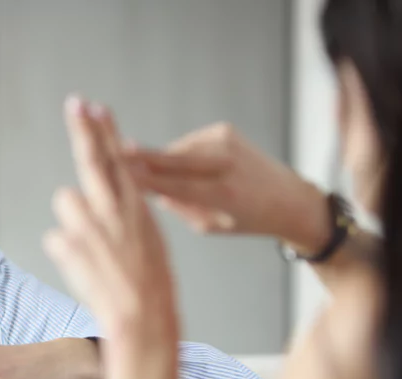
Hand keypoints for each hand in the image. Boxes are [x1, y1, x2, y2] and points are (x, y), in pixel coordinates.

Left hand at [42, 96, 178, 348]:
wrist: (142, 319)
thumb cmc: (149, 286)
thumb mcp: (147, 243)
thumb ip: (123, 218)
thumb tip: (99, 203)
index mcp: (136, 207)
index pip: (119, 159)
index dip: (107, 131)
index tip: (96, 107)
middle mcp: (113, 208)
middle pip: (93, 159)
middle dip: (83, 129)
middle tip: (74, 103)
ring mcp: (90, 224)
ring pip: (66, 201)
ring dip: (73, 219)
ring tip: (92, 248)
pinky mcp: (69, 243)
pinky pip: (57, 239)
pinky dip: (65, 251)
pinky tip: (84, 268)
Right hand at [124, 123, 329, 252]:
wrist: (289, 198)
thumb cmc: (247, 219)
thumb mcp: (210, 225)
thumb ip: (179, 207)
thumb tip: (147, 189)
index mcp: (224, 194)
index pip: (175, 186)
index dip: (146, 180)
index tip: (121, 175)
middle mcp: (226, 163)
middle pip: (172, 159)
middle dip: (141, 156)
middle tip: (113, 150)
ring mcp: (226, 142)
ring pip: (177, 149)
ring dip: (159, 159)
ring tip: (142, 169)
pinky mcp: (224, 130)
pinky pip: (187, 142)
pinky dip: (178, 153)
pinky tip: (178, 165)